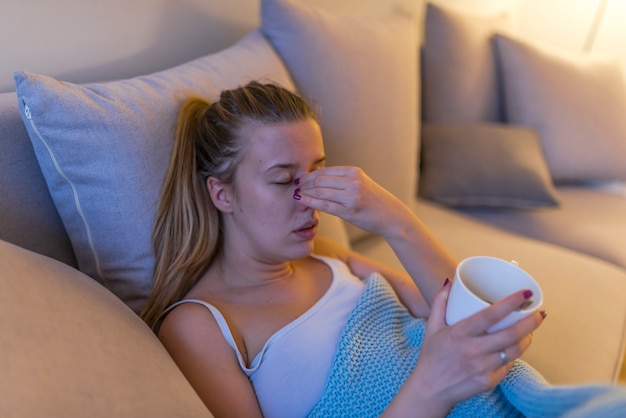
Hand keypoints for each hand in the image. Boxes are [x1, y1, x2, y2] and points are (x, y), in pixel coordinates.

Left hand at [295, 166, 410, 236]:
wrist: (391, 216)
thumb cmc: (373, 200)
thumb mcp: (360, 182)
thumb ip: (341, 179)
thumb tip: (316, 178)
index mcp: (353, 172)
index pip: (324, 170)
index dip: (309, 175)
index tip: (299, 179)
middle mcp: (352, 181)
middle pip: (320, 180)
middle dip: (304, 183)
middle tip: (294, 187)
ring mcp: (351, 196)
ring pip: (321, 191)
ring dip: (306, 193)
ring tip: (296, 195)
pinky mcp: (350, 211)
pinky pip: (326, 205)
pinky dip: (311, 202)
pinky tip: (303, 201)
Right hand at [408, 280, 545, 412]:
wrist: (430, 390)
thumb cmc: (431, 356)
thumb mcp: (431, 327)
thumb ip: (439, 302)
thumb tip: (450, 283)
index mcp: (459, 333)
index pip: (490, 315)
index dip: (511, 303)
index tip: (525, 294)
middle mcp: (473, 350)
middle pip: (511, 334)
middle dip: (531, 322)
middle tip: (540, 313)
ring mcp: (482, 368)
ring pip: (514, 351)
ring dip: (527, 338)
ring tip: (530, 330)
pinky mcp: (488, 382)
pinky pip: (507, 366)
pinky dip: (513, 355)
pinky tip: (514, 349)